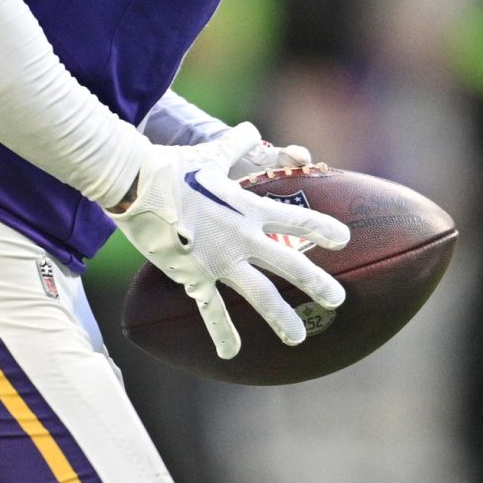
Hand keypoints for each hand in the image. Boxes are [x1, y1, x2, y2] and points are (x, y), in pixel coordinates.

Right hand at [107, 123, 348, 358]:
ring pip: (259, 294)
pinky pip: (211, 310)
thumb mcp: (210, 154)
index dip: (322, 230)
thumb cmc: (173, 167)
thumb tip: (250, 128)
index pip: (295, 220)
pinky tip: (231, 354)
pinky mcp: (194, 276)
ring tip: (298, 337)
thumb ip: (235, 145)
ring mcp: (219, 260)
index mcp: (248, 208)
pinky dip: (222, 333)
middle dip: (316, 282)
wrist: (137, 185)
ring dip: (281, 317)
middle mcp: (241, 237)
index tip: (344, 240)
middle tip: (338, 299)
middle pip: (288, 263)